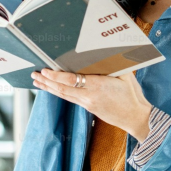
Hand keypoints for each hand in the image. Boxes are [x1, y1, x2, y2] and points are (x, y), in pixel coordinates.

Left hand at [31, 69, 152, 141]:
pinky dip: (58, 93)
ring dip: (48, 88)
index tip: (45, 70)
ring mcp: (87, 104)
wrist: (136, 118)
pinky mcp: (88, 108)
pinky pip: (70, 99)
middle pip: (62, 90)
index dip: (55, 76)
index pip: (71, 80)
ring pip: (63, 96)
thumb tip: (102, 52)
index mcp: (98, 86)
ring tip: (37, 82)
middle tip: (34, 74)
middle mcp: (89, 97)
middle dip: (46, 82)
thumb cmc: (132, 96)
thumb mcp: (125, 75)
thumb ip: (112, 65)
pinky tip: (52, 89)